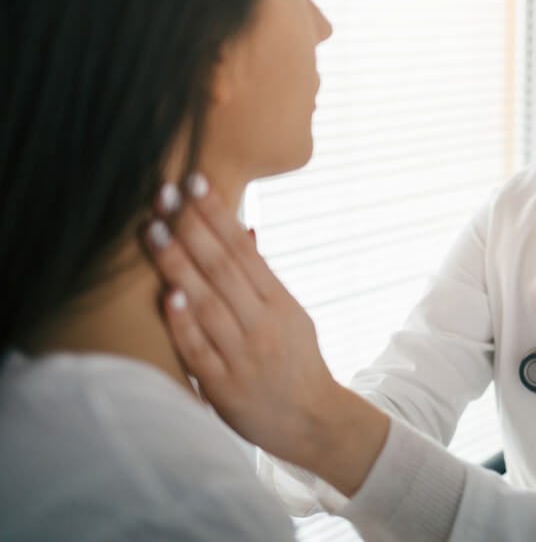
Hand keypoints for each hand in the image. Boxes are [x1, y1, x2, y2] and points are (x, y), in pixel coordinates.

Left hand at [144, 174, 387, 491]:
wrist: (313, 421)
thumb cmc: (295, 363)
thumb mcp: (291, 316)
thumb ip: (263, 280)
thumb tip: (243, 232)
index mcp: (281, 303)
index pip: (244, 251)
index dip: (218, 215)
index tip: (195, 182)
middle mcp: (263, 325)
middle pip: (224, 270)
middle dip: (193, 228)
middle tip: (165, 194)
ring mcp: (244, 356)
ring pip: (209, 303)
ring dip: (180, 266)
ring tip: (154, 232)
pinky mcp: (225, 387)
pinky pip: (200, 351)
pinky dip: (184, 323)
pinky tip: (166, 296)